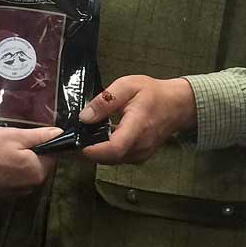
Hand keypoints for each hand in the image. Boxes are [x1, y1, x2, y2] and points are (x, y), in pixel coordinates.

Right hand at [0, 125, 59, 197]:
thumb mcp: (13, 136)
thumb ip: (40, 136)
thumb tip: (61, 133)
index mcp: (37, 172)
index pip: (52, 153)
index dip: (40, 141)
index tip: (24, 135)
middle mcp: (30, 187)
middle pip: (38, 163)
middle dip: (27, 151)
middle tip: (7, 141)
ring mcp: (15, 194)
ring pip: (23, 171)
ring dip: (15, 161)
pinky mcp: (1, 197)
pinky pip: (11, 179)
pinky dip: (4, 170)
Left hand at [79, 75, 196, 164]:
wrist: (178, 105)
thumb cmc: (154, 93)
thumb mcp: (128, 86)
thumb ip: (106, 100)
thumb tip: (85, 117)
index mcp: (138, 126)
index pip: (115, 148)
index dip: (92, 150)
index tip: (74, 143)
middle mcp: (140, 146)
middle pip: (108, 158)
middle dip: (85, 152)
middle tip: (67, 140)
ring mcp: (140, 154)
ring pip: (110, 161)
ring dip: (93, 153)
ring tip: (78, 139)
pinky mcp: (138, 157)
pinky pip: (116, 159)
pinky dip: (103, 152)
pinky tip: (94, 140)